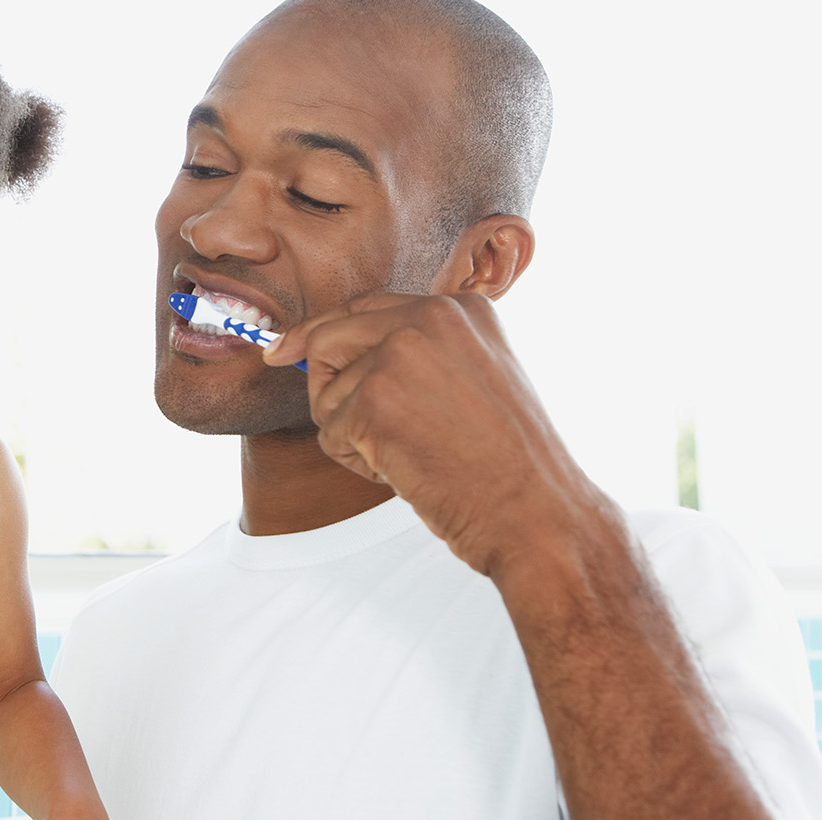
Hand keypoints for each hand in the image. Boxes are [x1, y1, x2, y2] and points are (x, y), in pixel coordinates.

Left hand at [262, 291, 607, 577]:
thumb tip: (324, 347)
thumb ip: (418, 354)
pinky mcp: (374, 398)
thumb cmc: (508, 465)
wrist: (537, 515)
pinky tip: (405, 470)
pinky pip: (329, 431)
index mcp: (462, 306)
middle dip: (329, 387)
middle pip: (329, 336)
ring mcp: (400, 354)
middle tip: (366, 432)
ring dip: (353, 435)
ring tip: (411, 455)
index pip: (366, 307)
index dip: (321, 333)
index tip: (284, 350)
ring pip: (325, 390)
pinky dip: (357, 462)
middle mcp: (430, 315)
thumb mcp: (474, 379)